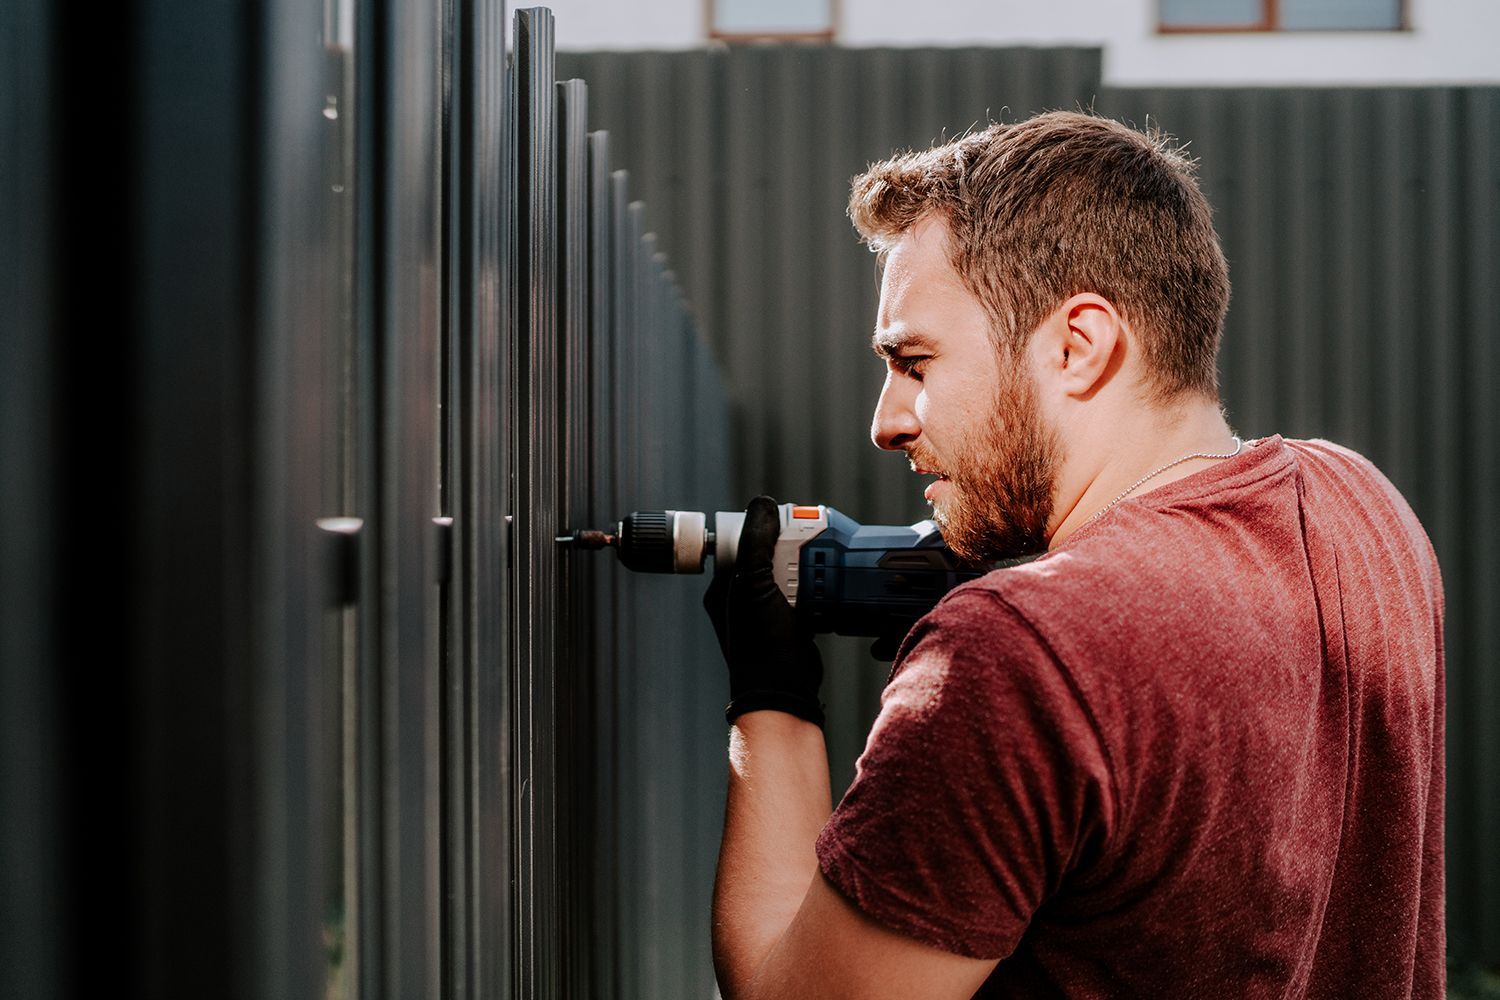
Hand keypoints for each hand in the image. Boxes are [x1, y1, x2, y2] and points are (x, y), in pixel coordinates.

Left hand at [703, 496, 824, 726]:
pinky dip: (818, 586)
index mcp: (725, 584)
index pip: (744, 540)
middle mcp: (743, 595)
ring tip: (823, 562)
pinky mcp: (790, 620)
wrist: (783, 693)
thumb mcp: (753, 584)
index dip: (767, 528)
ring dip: (809, 566)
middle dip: (794, 546)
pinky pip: (805, 591)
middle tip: (813, 540)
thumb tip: (762, 505)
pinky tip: (829, 584)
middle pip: (772, 553)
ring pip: (791, 571)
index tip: (791, 521)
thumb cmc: (758, 645)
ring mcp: (768, 609)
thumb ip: (756, 543)